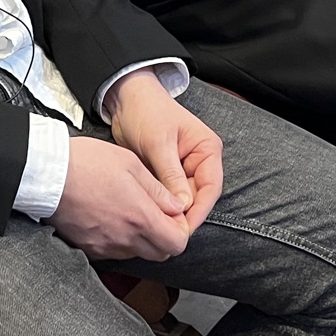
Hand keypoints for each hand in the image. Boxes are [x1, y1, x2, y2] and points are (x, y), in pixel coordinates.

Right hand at [50, 137, 191, 261]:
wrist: (47, 174)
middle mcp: (124, 238)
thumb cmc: (86, 163)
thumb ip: (159, 190)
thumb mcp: (131, 164)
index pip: (177, 243)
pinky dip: (120, 240)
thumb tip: (177, 206)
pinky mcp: (89, 248)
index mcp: (139, 217)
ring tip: (131, 212)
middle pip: (160, 253)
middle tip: (157, 214)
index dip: (181, 230)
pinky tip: (111, 218)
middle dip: (165, 237)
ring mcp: (105, 246)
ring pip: (138, 253)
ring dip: (143, 239)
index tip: (174, 215)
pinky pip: (114, 252)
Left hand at [107, 70, 223, 234]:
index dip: (199, 211)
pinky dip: (162, 206)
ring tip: (159, 230)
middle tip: (168, 235)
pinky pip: (169, 195)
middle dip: (184, 216)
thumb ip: (171, 175)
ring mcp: (184, 168)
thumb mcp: (158, 143)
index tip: (184, 229)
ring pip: (183, 199)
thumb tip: (182, 206)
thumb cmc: (146, 112)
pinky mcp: (167, 174)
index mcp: (207, 149)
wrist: (125, 99)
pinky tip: (152, 217)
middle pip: (198, 197)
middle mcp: (199, 161)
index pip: (210, 187)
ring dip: (172, 213)